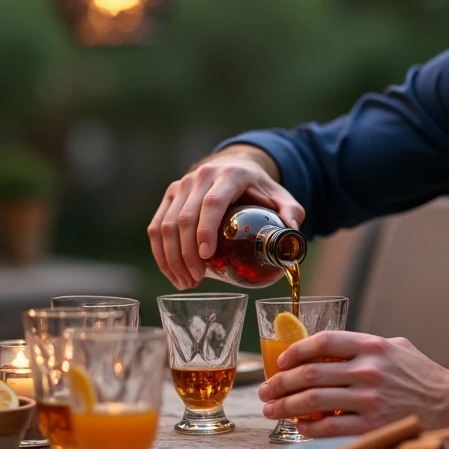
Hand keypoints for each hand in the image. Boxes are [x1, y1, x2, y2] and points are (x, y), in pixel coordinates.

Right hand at [147, 146, 303, 289]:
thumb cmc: (258, 188)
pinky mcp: (170, 195)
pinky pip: (156, 226)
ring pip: (166, 224)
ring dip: (172, 258)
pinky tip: (171, 273)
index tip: (208, 257)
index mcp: (229, 175)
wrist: (234, 166)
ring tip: (186, 282)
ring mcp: (182, 185)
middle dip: (188, 254)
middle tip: (197, 280)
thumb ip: (292, 212)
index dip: (206, 230)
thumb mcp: (280, 196)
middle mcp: (201, 176)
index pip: (213, 202)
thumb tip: (291, 232)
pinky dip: (160, 253)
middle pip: (185, 218)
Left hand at [257, 331, 448, 437]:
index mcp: (372, 346)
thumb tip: (329, 348)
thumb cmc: (422, 375)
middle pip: (310, 373)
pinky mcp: (371, 426)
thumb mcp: (396, 347)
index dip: (295, 350)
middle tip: (266, 389)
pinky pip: (329, 427)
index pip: (323, 342)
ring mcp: (369, 399)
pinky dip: (308, 427)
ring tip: (272, 409)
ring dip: (286, 405)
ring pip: (313, 401)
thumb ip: (364, 345)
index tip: (281, 360)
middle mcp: (368, 370)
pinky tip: (299, 426)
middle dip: (280, 382)